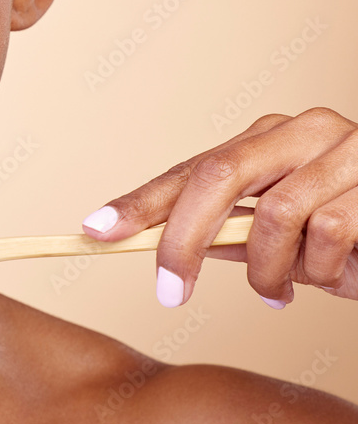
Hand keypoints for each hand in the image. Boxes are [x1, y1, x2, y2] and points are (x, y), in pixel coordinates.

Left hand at [80, 108, 357, 306]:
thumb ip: (229, 234)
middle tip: (168, 293)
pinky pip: (328, 238)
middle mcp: (302, 131)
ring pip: (272, 218)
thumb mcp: (284, 235)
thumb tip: (158, 245)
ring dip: (270, 271)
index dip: (139, 201)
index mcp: (269, 138)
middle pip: (215, 175)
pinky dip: (323, 274)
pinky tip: (338, 278)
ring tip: (287, 289)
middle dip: (180, 241)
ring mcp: (345, 150)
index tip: (92, 230)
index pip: (190, 167)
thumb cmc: (355, 233)